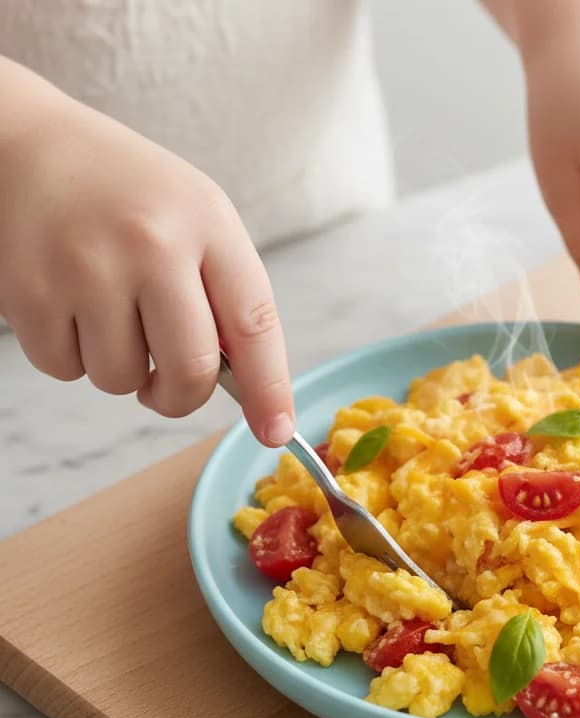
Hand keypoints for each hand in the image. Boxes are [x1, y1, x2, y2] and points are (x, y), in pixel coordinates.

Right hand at [0, 60, 293, 445]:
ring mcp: (86, 267)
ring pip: (122, 380)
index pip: (253, 324)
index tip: (276, 432)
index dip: (268, 389)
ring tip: (109, 314)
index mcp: (207, 223)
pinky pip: (65, 369)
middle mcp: (150, 243)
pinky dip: (72, 356)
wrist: (25, 145)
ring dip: (121, 369)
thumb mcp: (197, 220)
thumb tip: (247, 391)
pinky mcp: (29, 290)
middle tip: (168, 384)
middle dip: (181, 396)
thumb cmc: (128, 196)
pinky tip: (70, 308)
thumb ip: (226, 296)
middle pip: (189, 372)